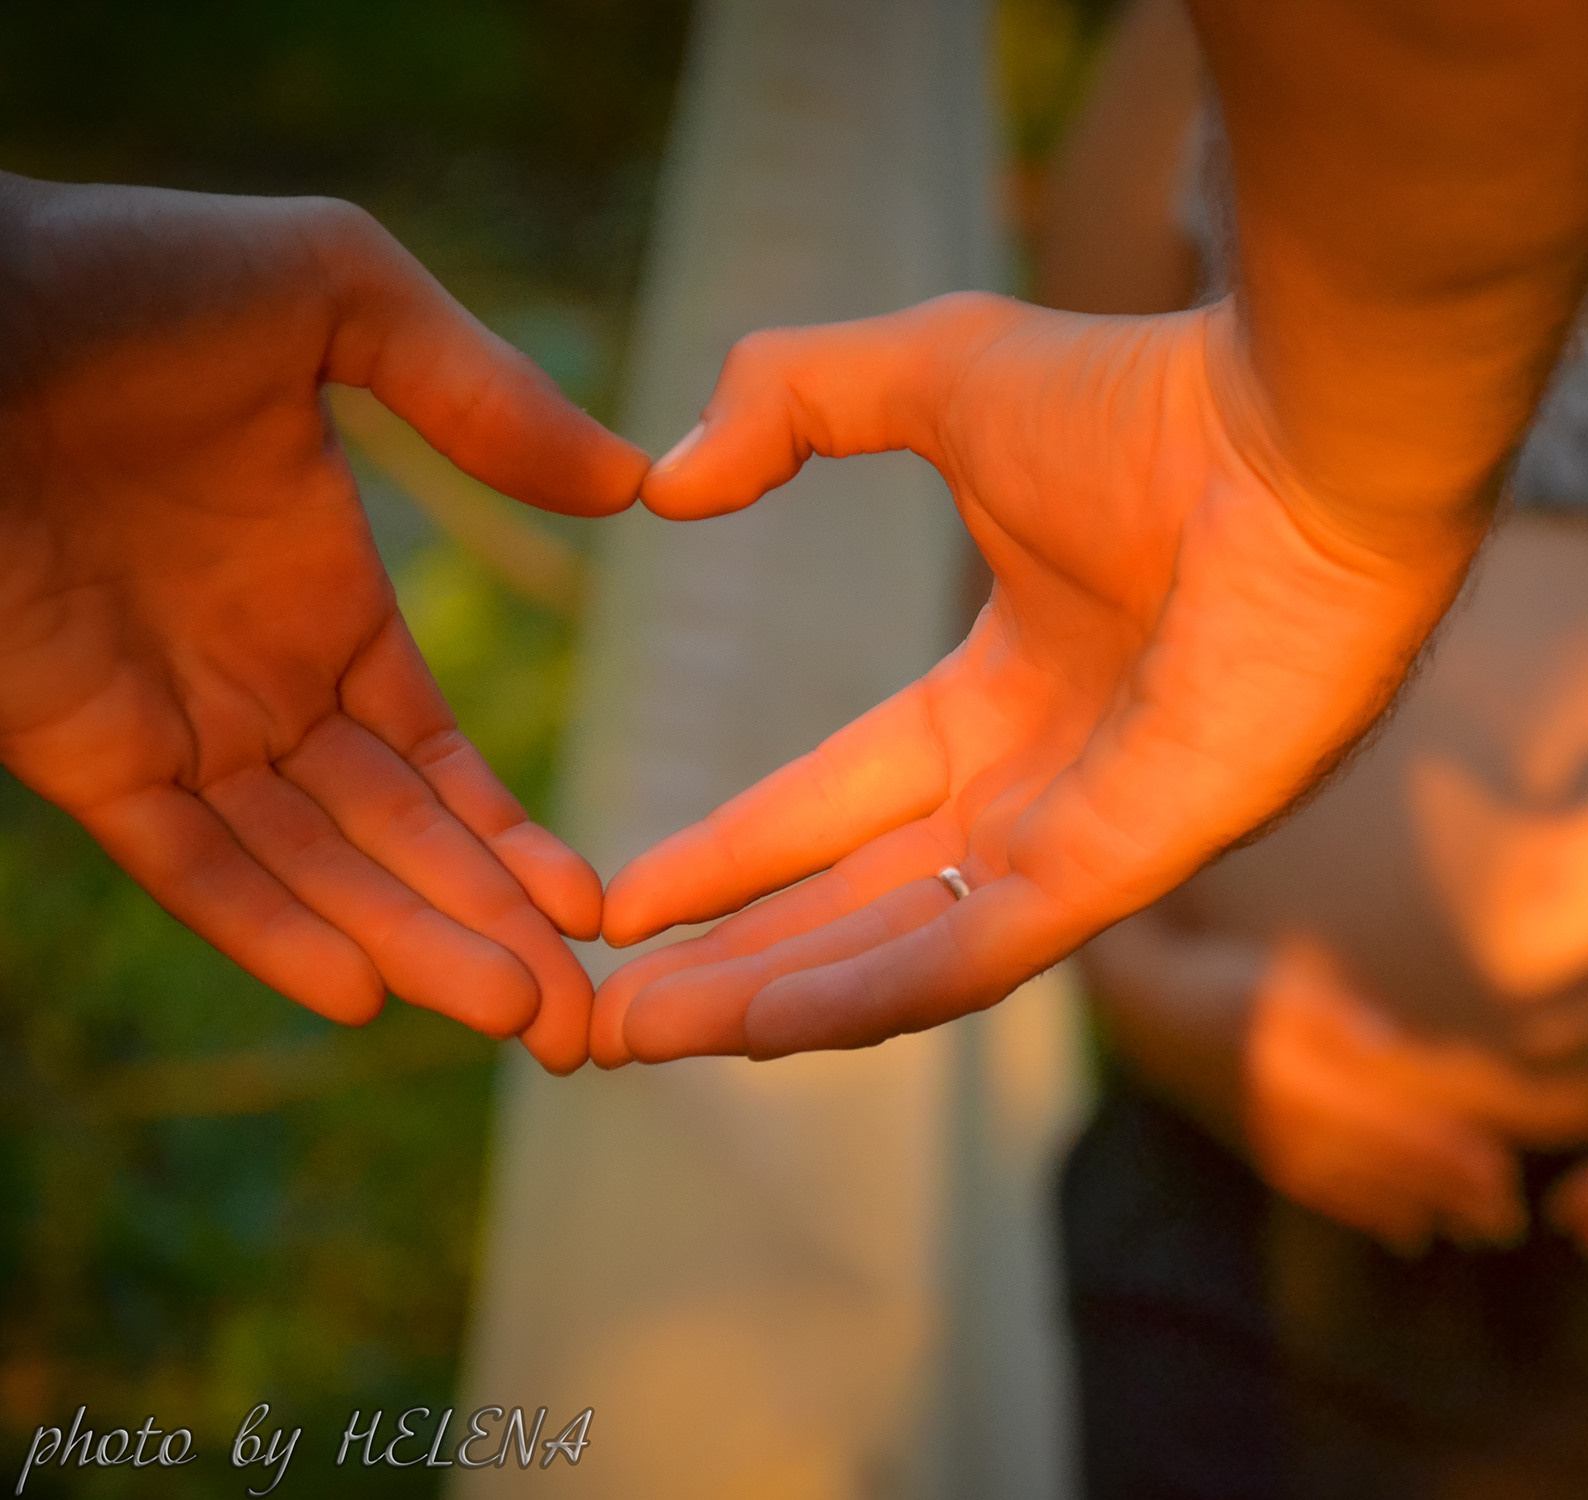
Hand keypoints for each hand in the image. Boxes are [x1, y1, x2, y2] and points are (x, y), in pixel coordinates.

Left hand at [0, 175, 646, 1071]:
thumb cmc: (119, 273)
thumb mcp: (335, 290)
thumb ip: (478, 393)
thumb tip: (628, 483)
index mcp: (327, 608)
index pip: (435, 763)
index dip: (514, 842)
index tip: (599, 911)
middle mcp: (257, 689)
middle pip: (394, 845)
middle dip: (490, 935)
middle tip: (579, 1027)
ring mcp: (167, 725)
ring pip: (309, 871)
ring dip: (409, 947)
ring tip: (510, 1020)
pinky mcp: (74, 746)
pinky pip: (183, 861)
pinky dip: (264, 928)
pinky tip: (356, 991)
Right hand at [593, 293, 1482, 1062]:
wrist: (1302, 430)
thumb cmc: (1149, 400)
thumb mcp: (930, 374)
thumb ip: (791, 398)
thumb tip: (670, 487)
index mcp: (1009, 685)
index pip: (845, 795)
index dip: (736, 851)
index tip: (627, 898)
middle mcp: (1051, 778)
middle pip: (864, 895)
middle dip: (736, 958)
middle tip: (605, 1017)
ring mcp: (1098, 831)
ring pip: (913, 943)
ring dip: (781, 996)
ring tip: (645, 1035)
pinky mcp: (1143, 860)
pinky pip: (994, 951)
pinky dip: (881, 988)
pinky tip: (770, 1022)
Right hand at [1243, 935, 1522, 1255]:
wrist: (1156, 1014)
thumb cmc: (1229, 981)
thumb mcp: (1281, 980)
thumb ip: (1336, 1013)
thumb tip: (1390, 1043)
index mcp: (1301, 1081)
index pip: (1391, 1123)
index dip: (1447, 1148)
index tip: (1502, 1166)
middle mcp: (1289, 1127)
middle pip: (1386, 1165)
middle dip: (1449, 1192)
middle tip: (1509, 1217)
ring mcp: (1276, 1149)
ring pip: (1362, 1190)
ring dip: (1422, 1210)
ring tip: (1479, 1233)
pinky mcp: (1266, 1160)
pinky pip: (1326, 1197)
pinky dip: (1370, 1215)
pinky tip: (1409, 1232)